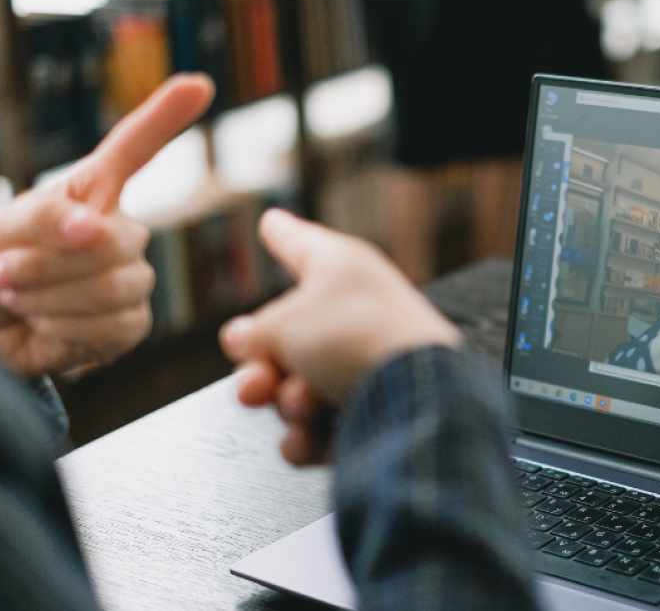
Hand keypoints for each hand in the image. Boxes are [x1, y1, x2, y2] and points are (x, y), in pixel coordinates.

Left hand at [0, 74, 215, 376]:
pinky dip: (62, 329)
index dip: (165, 117)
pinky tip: (44, 324)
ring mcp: (132, 279)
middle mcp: (123, 232)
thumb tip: (91, 227)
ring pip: (113, 287)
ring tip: (15, 298)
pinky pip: (110, 326)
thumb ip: (46, 216)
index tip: (199, 84)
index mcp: (95, 193)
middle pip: (114, 241)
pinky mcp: (131, 325)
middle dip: (48, 263)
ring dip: (47, 298)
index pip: (135, 149)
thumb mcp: (7, 226)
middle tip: (2, 273)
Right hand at [222, 210, 461, 465]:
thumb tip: (244, 340)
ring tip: (303, 403)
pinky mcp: (373, 412)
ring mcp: (365, 364)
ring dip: (289, 403)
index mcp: (341, 269)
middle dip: (261, 369)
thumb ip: (256, 332)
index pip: (301, 243)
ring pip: (298, 388)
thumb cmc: (357, 339)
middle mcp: (355, 312)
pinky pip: (320, 428)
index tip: (272, 221)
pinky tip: (309, 437)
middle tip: (255, 383)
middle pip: (286, 338)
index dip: (282, 233)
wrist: (415, 399)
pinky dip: (310, 437)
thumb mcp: (285, 323)